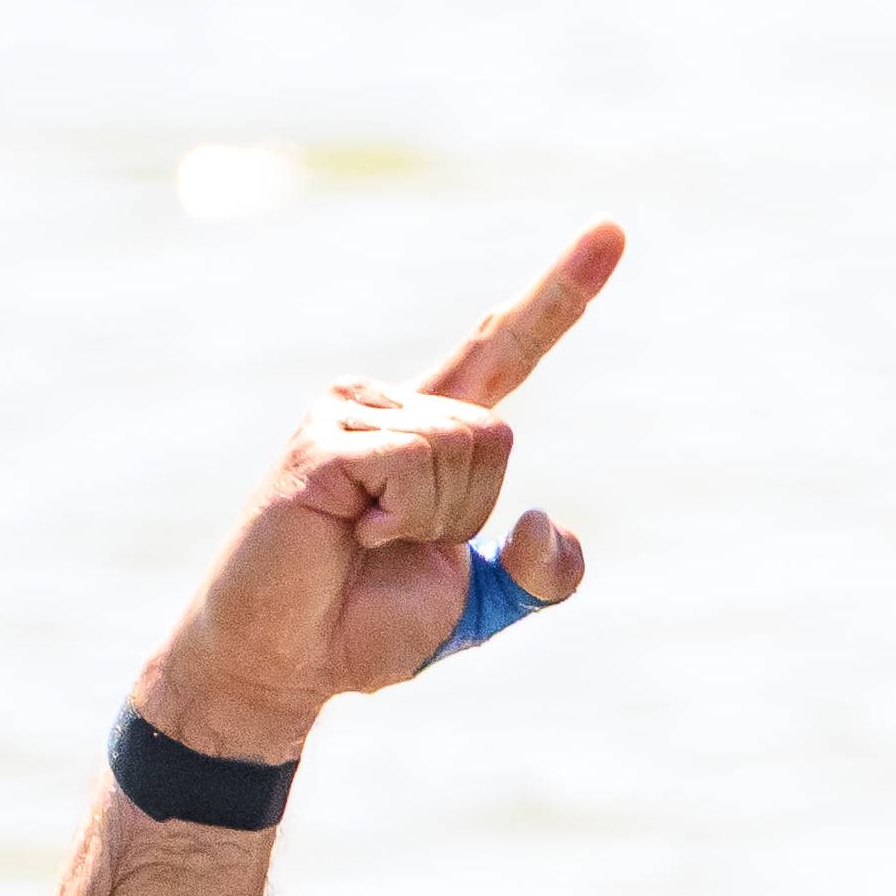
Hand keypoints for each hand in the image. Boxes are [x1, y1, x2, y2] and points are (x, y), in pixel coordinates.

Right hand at [137, 221, 622, 759]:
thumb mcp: (483, 604)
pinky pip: (412, 463)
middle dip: (468, 513)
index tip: (613, 231)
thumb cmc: (365, 628)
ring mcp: (349, 412)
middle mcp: (390, 403)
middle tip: (396, 546)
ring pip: (461, 444)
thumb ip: (543, 574)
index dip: (561, 294)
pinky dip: (399, 517)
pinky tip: (348, 533)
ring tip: (366, 539)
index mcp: (431, 430)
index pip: (506, 349)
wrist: (283, 665)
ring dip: (433, 519)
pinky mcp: (322, 440)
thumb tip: (545, 520)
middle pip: (497, 432)